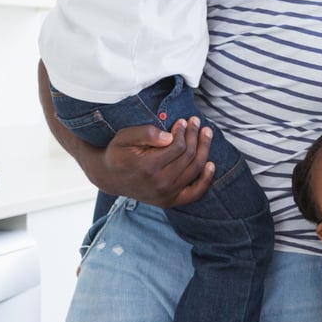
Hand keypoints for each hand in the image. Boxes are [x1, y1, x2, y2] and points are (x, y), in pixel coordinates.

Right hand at [97, 117, 214, 206]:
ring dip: (204, 149)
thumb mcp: (125, 137)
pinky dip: (206, 179)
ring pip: (194, 169)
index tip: (182, 121)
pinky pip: (195, 193)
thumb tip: (169, 136)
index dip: (183, 131)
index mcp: (148, 168)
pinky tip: (211, 165)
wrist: (109, 177)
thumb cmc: (118, 153)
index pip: (177, 146)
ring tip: (205, 133)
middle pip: (188, 156)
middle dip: (194, 135)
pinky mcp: (170, 201)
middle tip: (195, 121)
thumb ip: (146, 133)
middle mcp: (159, 184)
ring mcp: (166, 195)